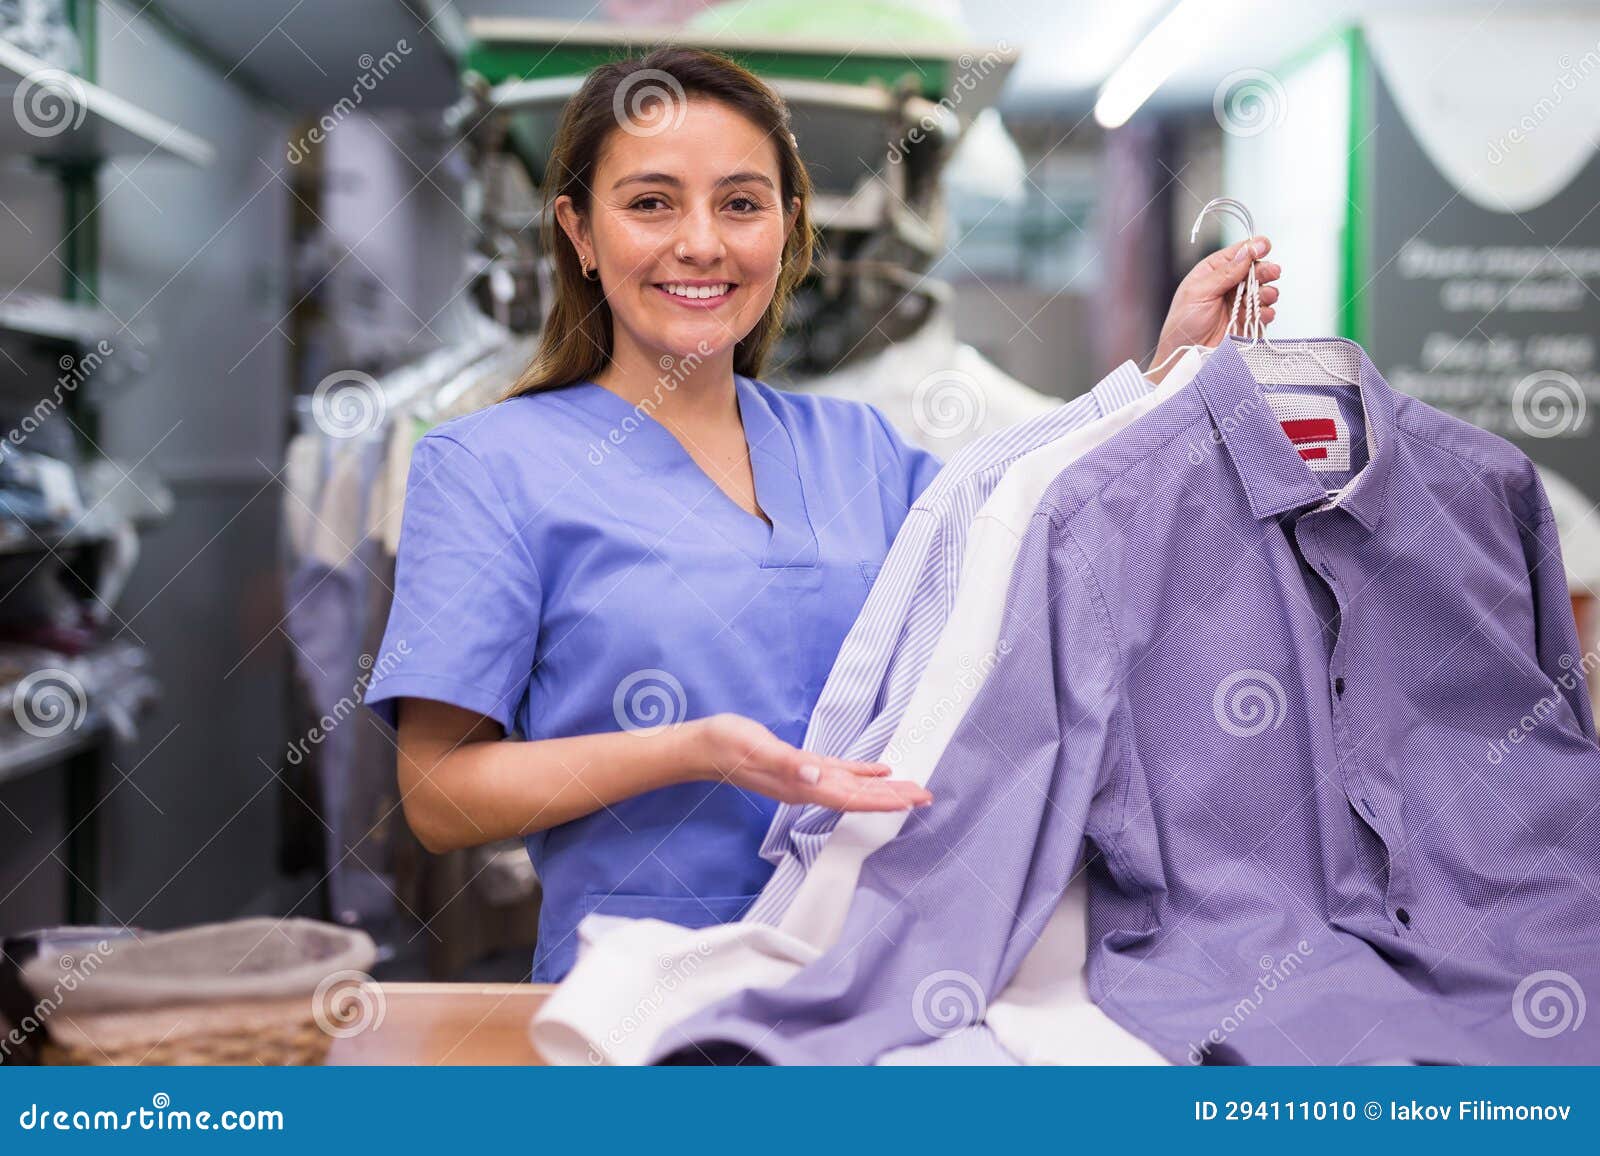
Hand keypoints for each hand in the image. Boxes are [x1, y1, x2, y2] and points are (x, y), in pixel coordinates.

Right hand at [687, 713, 932, 810]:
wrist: (704, 747)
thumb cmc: (729, 745)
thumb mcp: (758, 750)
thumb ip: (788, 764)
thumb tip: (818, 777)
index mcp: (803, 787)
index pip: (851, 799)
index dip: (883, 801)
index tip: (912, 801)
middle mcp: (808, 787)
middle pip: (859, 797)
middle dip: (893, 798)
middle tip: (927, 797)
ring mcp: (805, 779)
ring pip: (853, 787)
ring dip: (883, 789)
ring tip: (912, 789)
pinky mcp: (800, 766)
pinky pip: (839, 773)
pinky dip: (861, 772)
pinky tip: (878, 770)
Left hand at [1147, 235, 1281, 382]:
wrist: (1186, 357)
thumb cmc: (1183, 325)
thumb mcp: (1198, 292)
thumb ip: (1225, 272)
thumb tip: (1247, 251)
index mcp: (1213, 272)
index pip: (1238, 253)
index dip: (1253, 248)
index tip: (1265, 247)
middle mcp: (1228, 285)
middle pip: (1255, 270)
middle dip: (1265, 270)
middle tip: (1272, 272)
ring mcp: (1240, 304)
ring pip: (1264, 290)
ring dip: (1268, 291)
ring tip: (1265, 296)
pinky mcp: (1248, 322)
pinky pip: (1265, 312)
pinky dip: (1268, 311)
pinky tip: (1263, 313)